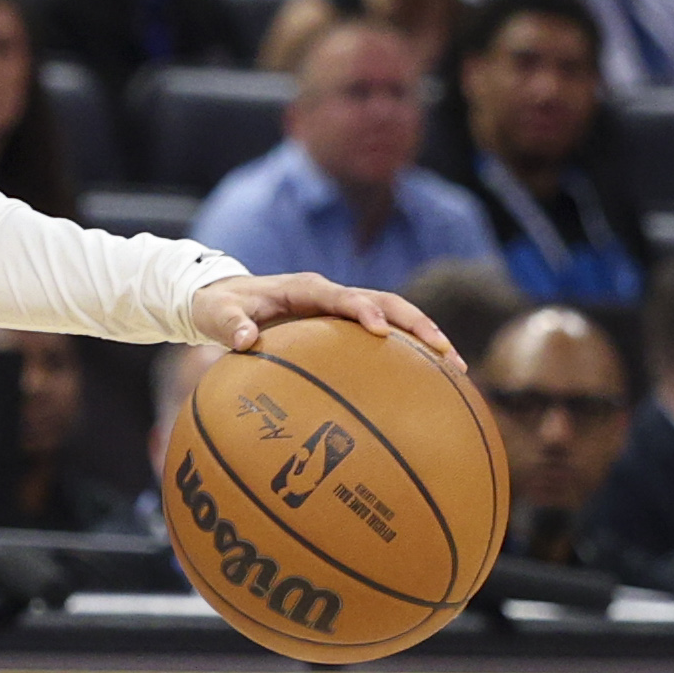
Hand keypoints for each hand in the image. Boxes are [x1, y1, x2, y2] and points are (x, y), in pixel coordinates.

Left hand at [188, 273, 464, 370]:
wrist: (222, 298)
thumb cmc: (218, 307)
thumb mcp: (216, 315)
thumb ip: (229, 325)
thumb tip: (243, 341)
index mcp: (307, 288)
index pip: (344, 296)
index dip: (363, 309)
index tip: (378, 330)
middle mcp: (332, 294)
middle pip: (387, 302)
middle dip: (417, 324)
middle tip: (445, 352)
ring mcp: (342, 308)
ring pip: (395, 317)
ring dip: (425, 339)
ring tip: (457, 369)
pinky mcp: (345, 324)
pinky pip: (383, 335)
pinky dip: (408, 354)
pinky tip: (430, 384)